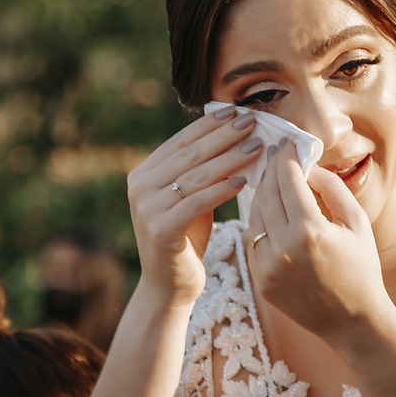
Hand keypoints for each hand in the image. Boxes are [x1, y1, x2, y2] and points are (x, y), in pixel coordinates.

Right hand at [127, 107, 261, 304]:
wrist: (170, 284)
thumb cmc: (187, 238)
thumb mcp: (190, 198)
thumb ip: (200, 171)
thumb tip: (233, 134)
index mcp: (143, 174)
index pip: (181, 141)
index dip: (209, 125)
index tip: (236, 111)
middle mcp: (139, 187)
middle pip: (190, 155)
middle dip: (223, 136)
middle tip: (251, 122)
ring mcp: (147, 208)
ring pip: (196, 176)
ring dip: (229, 158)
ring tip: (256, 146)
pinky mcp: (161, 229)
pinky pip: (198, 202)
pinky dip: (223, 189)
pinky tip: (245, 180)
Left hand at [247, 141, 395, 347]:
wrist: (352, 320)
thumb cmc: (361, 267)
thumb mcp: (357, 222)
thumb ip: (332, 188)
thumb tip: (308, 166)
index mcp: (310, 231)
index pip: (288, 181)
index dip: (286, 158)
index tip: (286, 143)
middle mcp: (283, 248)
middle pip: (267, 194)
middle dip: (271, 170)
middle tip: (275, 154)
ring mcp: (268, 266)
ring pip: (254, 216)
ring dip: (261, 194)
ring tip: (270, 179)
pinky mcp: (261, 280)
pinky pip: (253, 240)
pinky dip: (259, 221)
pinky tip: (268, 209)